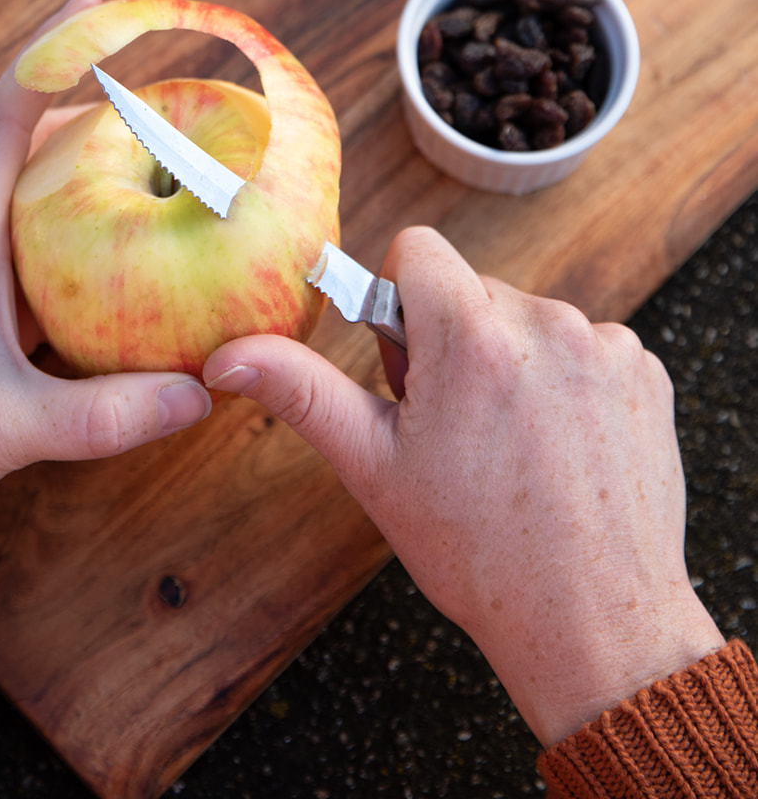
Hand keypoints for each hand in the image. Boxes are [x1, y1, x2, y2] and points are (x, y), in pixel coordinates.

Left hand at [0, 0, 211, 516]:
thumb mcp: (11, 426)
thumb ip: (105, 416)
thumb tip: (202, 392)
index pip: (4, 118)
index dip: (48, 54)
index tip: (93, 2)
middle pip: (33, 138)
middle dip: (96, 99)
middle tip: (169, 91)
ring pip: (43, 189)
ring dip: (98, 163)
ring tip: (169, 154)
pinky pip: (50, 241)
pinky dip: (94, 226)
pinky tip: (139, 245)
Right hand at [203, 226, 723, 745]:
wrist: (594, 622)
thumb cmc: (479, 554)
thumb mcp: (374, 468)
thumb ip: (301, 392)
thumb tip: (228, 357)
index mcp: (470, 336)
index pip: (416, 251)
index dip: (398, 304)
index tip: (409, 369)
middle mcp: (544, 323)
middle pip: (471, 291)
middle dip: (453, 341)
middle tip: (456, 428)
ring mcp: (604, 346)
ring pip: (527, 321)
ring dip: (512, 364)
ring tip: (513, 449)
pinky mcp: (644, 372)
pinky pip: (586, 347)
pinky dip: (567, 384)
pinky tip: (560, 450)